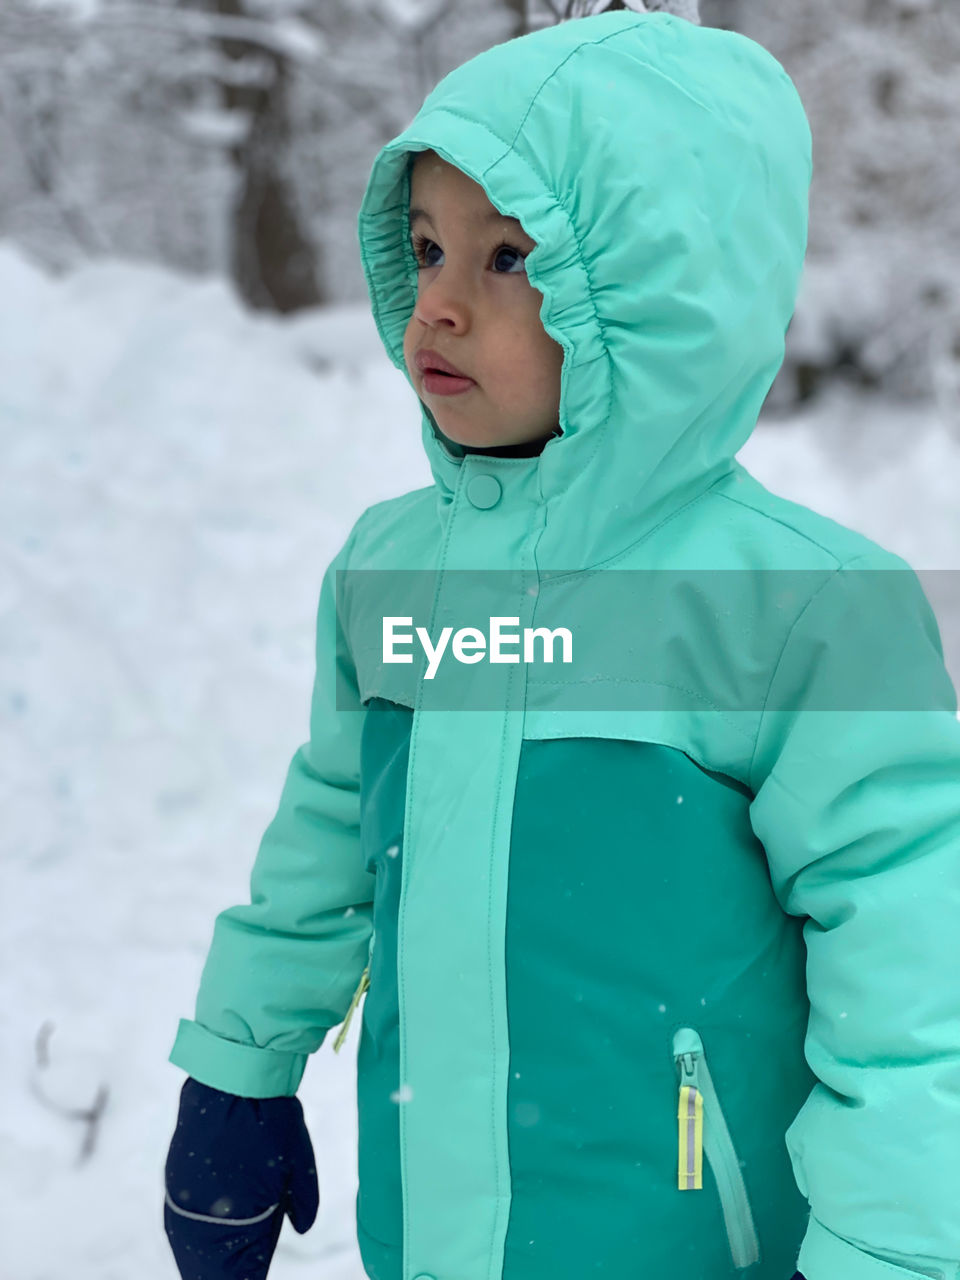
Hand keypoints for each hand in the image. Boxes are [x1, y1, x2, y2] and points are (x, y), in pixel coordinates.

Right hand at [164, 1077, 318, 1279]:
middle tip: (244, 1272)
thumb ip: (304, 1200)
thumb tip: (302, 1227)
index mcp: (236, 1215)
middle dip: (224, 1273)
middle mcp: (201, 1213)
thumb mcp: (299, 1161)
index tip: (255, 1276)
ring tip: (225, 1263)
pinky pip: (181, 1220)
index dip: (249, 1277)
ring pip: (190, 1246)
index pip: (240, 1273)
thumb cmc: (271, 1118)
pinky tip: (209, 1233)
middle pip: (206, 1268)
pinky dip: (195, 1233)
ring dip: (206, 1257)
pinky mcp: (174, 1177)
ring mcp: (182, 1195)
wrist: (231, 1077)